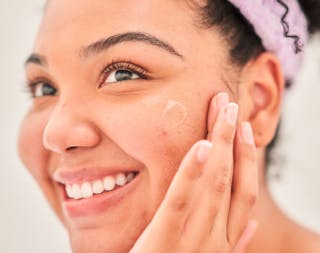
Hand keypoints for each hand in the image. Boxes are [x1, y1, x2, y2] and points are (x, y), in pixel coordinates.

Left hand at [130, 93, 258, 252]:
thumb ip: (233, 244)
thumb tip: (250, 223)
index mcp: (226, 241)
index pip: (243, 190)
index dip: (246, 157)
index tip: (243, 128)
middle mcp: (217, 238)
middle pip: (230, 178)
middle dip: (232, 138)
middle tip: (230, 104)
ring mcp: (193, 240)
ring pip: (213, 183)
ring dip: (220, 143)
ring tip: (221, 111)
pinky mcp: (164, 241)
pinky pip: (180, 201)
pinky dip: (192, 172)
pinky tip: (201, 145)